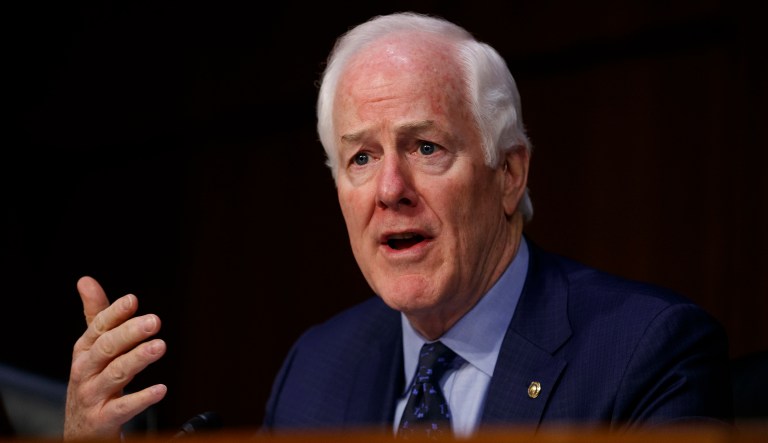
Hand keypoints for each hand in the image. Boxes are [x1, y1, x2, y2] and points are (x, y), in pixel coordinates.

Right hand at [64, 276, 166, 439]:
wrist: (80, 431)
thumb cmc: (92, 382)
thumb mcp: (92, 350)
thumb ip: (96, 316)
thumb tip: (85, 280)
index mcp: (84, 351)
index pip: (98, 328)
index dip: (115, 314)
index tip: (133, 300)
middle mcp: (84, 371)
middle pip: (106, 348)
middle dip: (129, 333)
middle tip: (154, 321)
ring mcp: (91, 396)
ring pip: (114, 374)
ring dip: (138, 359)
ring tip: (160, 346)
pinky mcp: (101, 420)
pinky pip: (122, 408)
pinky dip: (141, 398)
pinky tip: (161, 389)